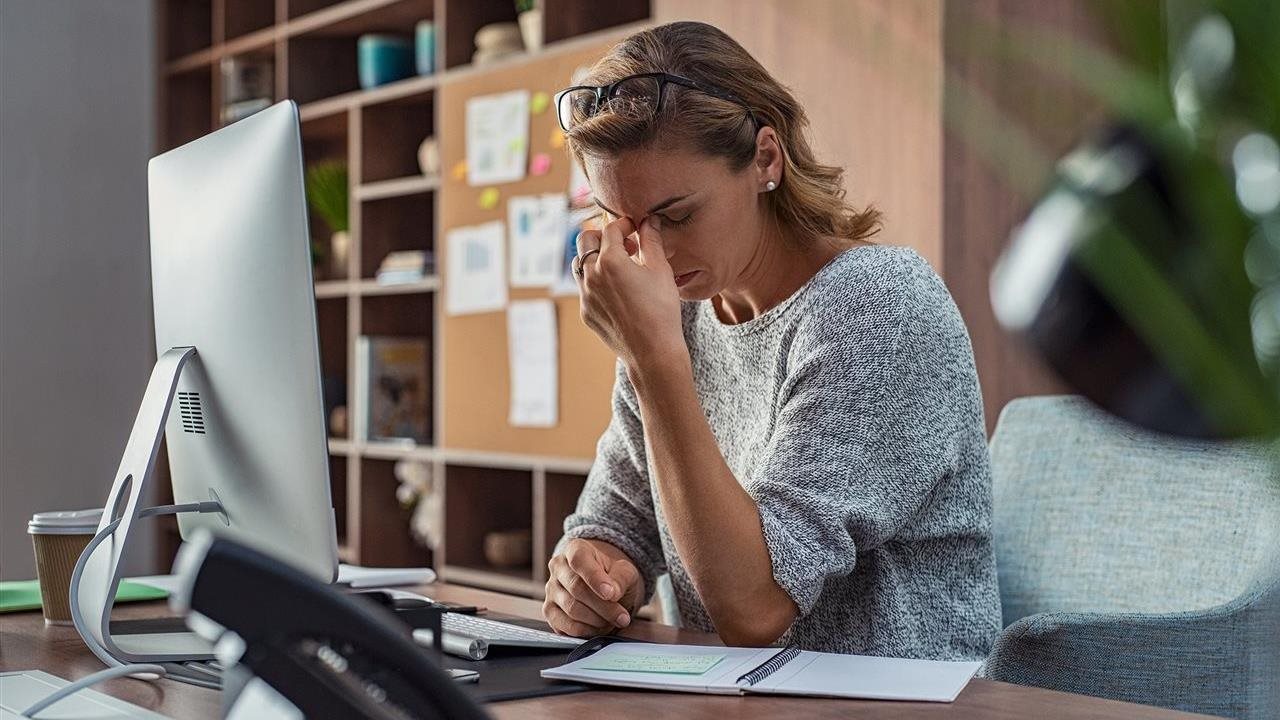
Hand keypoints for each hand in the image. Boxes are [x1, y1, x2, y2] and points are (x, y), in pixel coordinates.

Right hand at [543, 538, 644, 636]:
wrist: (603, 586)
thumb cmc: (612, 576)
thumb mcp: (625, 572)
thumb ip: (620, 579)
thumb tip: (612, 593)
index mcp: (575, 549)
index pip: (579, 561)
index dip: (595, 579)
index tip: (611, 594)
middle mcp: (558, 567)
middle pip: (577, 588)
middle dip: (604, 607)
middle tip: (622, 617)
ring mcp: (551, 590)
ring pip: (572, 609)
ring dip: (597, 620)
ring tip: (613, 620)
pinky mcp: (549, 611)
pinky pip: (565, 626)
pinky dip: (586, 630)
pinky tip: (599, 627)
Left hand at [575, 216, 685, 369]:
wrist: (652, 352)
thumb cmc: (661, 310)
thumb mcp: (661, 270)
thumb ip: (652, 240)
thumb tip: (649, 220)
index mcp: (610, 261)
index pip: (611, 229)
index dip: (624, 225)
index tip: (635, 229)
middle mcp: (592, 275)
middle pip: (585, 240)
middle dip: (603, 236)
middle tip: (624, 245)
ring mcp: (585, 295)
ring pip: (580, 264)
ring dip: (595, 258)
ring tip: (619, 266)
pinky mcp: (586, 312)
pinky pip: (585, 288)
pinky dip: (597, 281)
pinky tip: (618, 291)